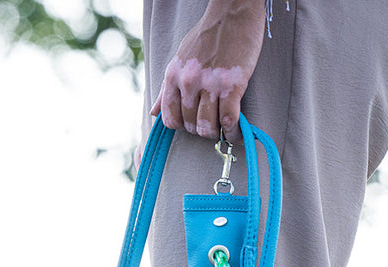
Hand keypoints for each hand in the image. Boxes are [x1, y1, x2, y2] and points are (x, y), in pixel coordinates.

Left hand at [150, 0, 265, 139]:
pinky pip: (228, 119)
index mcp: (173, 77)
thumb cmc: (207, 36)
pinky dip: (231, 130)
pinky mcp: (232, 85)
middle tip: (211, 124)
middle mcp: (188, 82)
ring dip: (215, 132)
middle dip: (200, 129)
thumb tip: (153, 113)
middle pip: (189, 124)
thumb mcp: (179, 60)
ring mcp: (210, 84)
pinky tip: (234, 130)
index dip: (180, 126)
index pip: (168, 118)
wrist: (232, 12)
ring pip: (207, 126)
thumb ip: (166, 89)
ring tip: (222, 128)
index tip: (191, 123)